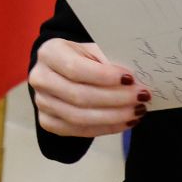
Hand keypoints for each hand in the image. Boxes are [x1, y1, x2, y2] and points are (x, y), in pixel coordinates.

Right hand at [28, 37, 146, 138]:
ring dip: (114, 116)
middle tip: (142, 97)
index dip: (104, 77)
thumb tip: (133, 82)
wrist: (62, 71)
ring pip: (79, 117)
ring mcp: (41, 103)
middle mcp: (39, 78)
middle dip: (115, 99)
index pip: (76, 69)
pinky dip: (106, 128)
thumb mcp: (94, 50)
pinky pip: (79, 131)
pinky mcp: (47, 122)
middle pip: (78, 96)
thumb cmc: (83, 57)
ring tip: (138, 111)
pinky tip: (126, 121)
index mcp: (49, 53)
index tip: (131, 79)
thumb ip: (109, 61)